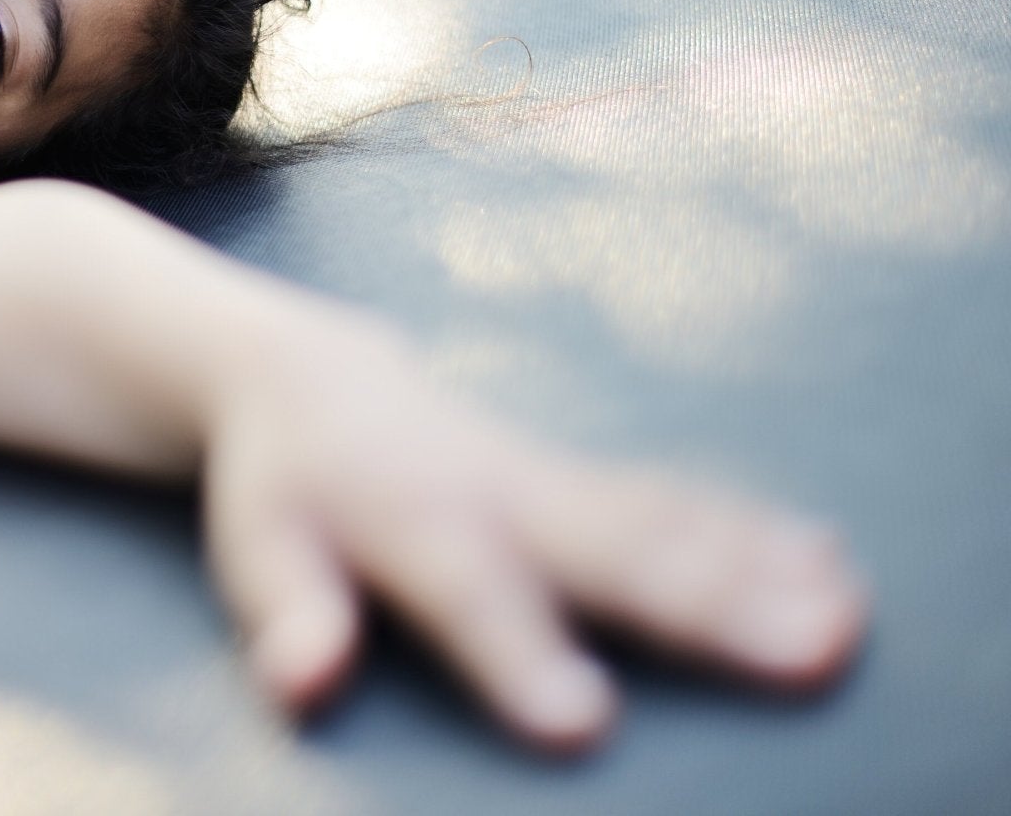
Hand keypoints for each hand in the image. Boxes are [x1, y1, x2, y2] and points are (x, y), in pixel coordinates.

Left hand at [201, 327, 867, 752]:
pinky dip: (753, 527)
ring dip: (759, 567)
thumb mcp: (260, 550)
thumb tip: (303, 686)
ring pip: (665, 521)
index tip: (585, 725)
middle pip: (611, 553)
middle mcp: (502, 494)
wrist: (310, 377)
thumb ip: (290, 618)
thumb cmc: (288, 489)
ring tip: (842, 617)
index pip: (470, 594)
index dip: (520, 657)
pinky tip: (829, 561)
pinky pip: (679, 497)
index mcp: (411, 523)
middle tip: (804, 654)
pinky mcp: (588, 473)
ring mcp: (555, 478)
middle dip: (707, 605)